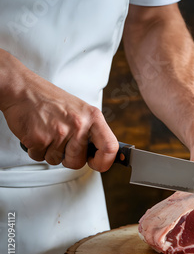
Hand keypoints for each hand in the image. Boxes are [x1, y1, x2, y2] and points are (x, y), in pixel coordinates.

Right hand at [0, 64, 117, 171]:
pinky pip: (40, 157)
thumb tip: (102, 153)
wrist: (23, 89)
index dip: (105, 161)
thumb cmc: (51, 100)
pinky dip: (36, 150)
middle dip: (68, 158)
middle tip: (61, 143)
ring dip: (50, 152)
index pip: (110, 147)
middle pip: (78, 162)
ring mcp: (59, 132)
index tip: (97, 163)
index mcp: (93, 117)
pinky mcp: (39, 139)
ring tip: (48, 132)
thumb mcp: (81, 110)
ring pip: (57, 161)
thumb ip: (92, 131)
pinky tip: (38, 133)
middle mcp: (78, 125)